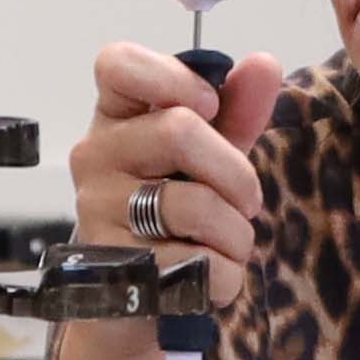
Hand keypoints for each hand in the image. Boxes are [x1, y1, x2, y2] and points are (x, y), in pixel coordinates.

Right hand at [67, 36, 288, 307]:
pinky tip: (210, 277)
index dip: (172, 77)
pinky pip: (194, 263)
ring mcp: (97, 211)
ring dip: (236, 232)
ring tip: (230, 244)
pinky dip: (225, 275)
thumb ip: (237, 109)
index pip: (117, 64)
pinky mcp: (114, 267)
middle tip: (247, 201)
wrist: (140, 295)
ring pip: (193, 204)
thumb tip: (264, 63)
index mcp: (116, 117)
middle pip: (179, 132)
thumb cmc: (174, 210)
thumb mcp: (209, 155)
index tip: (208, 106)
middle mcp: (94, 156)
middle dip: (236, 172)